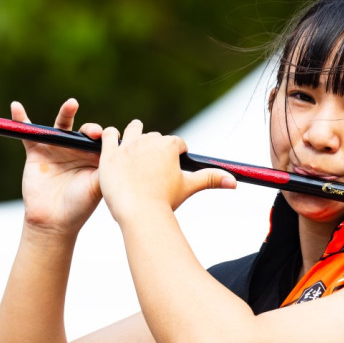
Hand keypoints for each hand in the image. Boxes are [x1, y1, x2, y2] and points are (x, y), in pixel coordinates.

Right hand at [13, 99, 102, 234]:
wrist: (53, 222)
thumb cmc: (79, 206)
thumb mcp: (96, 187)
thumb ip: (105, 168)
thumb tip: (119, 151)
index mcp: (94, 159)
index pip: (102, 141)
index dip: (105, 138)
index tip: (107, 142)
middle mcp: (77, 151)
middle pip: (83, 131)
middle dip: (89, 128)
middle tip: (93, 132)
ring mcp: (57, 150)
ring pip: (61, 126)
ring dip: (66, 113)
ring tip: (72, 104)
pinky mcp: (36, 152)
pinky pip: (29, 132)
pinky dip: (21, 120)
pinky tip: (16, 107)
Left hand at [98, 120, 234, 220]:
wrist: (140, 213)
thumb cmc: (165, 201)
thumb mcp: (189, 186)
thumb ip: (212, 178)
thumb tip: (234, 181)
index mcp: (169, 145)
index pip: (176, 143)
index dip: (176, 153)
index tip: (172, 165)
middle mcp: (149, 140)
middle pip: (155, 137)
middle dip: (155, 147)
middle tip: (151, 164)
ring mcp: (128, 145)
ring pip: (132, 130)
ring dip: (134, 134)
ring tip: (133, 148)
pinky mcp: (109, 153)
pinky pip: (109, 135)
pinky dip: (111, 136)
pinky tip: (112, 145)